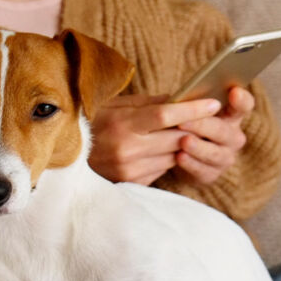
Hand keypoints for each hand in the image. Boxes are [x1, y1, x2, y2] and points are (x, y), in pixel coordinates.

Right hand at [89, 94, 222, 184]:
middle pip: (176, 137)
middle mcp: (128, 149)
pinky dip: (168, 158)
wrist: (66, 156)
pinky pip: (162, 168)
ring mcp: (131, 169)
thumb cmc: (92, 123)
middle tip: (211, 118)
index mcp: (123, 124)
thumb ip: (149, 103)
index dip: (193, 109)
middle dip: (195, 128)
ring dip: (184, 145)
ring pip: (174, 155)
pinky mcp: (133, 182)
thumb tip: (180, 98)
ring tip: (190, 132)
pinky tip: (165, 149)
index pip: (166, 115)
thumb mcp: (115, 106)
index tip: (214, 104)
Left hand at [173, 86, 253, 186]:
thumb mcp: (191, 112)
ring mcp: (225, 157)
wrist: (180, 155)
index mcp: (231, 115)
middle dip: (203, 125)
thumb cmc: (188, 125)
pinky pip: (202, 170)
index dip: (241, 100)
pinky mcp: (212, 174)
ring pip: (214, 153)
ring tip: (183, 141)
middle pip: (223, 131)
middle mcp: (233, 137)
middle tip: (183, 121)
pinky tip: (179, 157)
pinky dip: (190, 163)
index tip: (234, 92)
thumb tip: (180, 97)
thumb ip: (192, 104)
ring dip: (198, 147)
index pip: (244, 105)